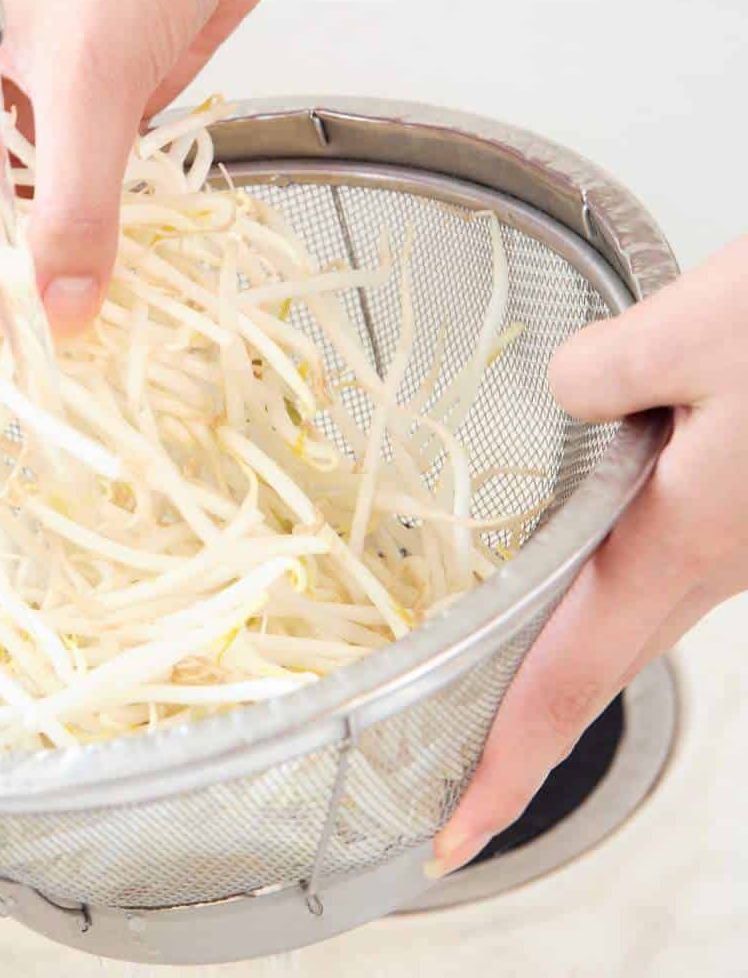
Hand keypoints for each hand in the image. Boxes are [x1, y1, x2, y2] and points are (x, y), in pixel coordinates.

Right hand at [0, 0, 431, 335]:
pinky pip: (74, 201)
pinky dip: (82, 243)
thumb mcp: (88, 82)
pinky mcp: (94, 123)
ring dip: (28, 272)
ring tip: (46, 338)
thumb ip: (73, 203)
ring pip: (12, 215)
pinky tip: (97, 286)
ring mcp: (34, 114)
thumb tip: (61, 307)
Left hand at [431, 237, 747, 874]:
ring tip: (491, 646)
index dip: (506, 768)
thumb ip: (598, 373)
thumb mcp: (693, 333)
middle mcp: (720, 562)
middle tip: (453, 760)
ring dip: (564, 634)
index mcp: (685, 544)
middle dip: (524, 720)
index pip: (566, 682)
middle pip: (594, 661)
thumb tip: (573, 390)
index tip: (451, 837)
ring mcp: (745, 541)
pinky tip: (585, 524)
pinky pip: (666, 549)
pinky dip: (610, 556)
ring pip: (633, 602)